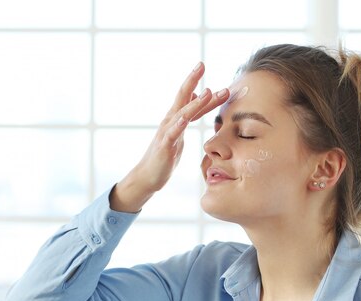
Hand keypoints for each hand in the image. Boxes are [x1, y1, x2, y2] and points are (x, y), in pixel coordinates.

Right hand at [110, 62, 228, 212]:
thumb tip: (196, 98)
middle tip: (201, 64)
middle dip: (192, 80)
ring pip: (181, 114)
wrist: (148, 176)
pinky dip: (178, 124)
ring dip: (195, 103)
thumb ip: (188, 117)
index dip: (203, 87)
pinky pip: (172, 133)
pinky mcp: (164, 146)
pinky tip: (184, 118)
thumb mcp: (179, 133)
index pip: (191, 99)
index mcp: (176, 119)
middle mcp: (170, 121)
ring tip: (207, 92)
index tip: (211, 71)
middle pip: (182, 97)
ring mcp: (166, 133)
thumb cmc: (165, 156)